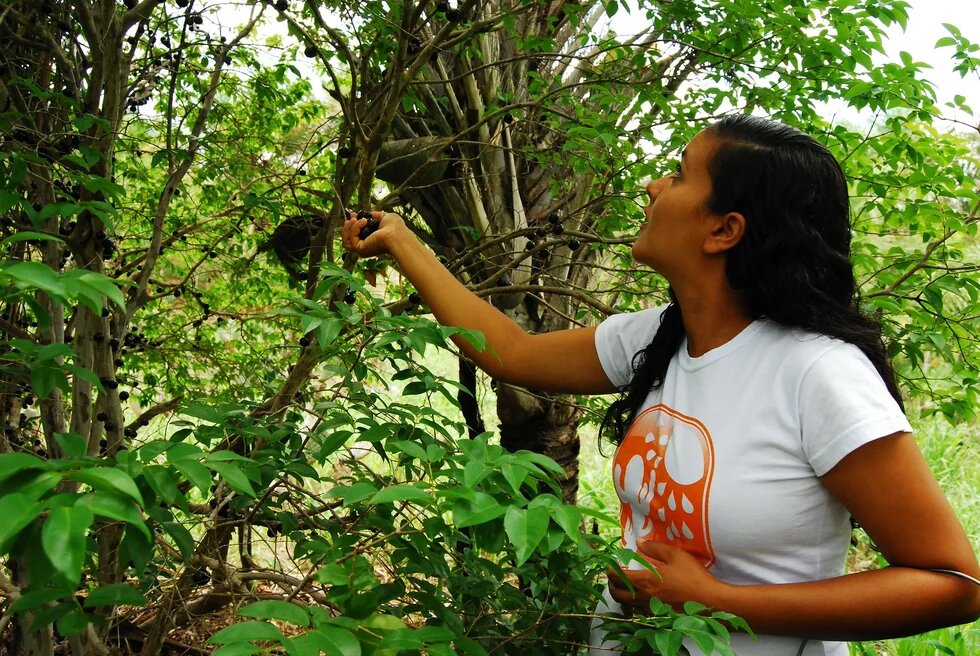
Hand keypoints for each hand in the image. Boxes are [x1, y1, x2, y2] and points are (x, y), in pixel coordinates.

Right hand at [342, 211, 405, 257]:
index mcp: (373, 240)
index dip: (354, 224)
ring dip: (348, 228)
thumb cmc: (395, 228)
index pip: (357, 234)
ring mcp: (363, 249)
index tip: (354, 215)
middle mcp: (367, 246)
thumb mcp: (385, 217)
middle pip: (349, 239)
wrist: (397, 235)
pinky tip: (363, 221)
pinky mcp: (360, 249)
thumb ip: (376, 216)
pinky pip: (351, 238)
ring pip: (346, 241)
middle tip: (352, 216)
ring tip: (354, 219)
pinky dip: (355, 227)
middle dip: (348, 226)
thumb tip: (369, 214)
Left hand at [607, 539, 722, 613]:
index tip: (610, 564)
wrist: (712, 602)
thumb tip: (638, 542)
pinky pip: (637, 613)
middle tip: (614, 575)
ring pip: (626, 605)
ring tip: (625, 586)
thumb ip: (654, 548)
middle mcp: (644, 597)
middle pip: (616, 594)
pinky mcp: (658, 618)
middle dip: (611, 584)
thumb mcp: (675, 555)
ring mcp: (651, 610)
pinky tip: (640, 598)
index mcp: (646, 581)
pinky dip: (633, 606)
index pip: (617, 577)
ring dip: (621, 595)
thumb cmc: (694, 577)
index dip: (610, 570)